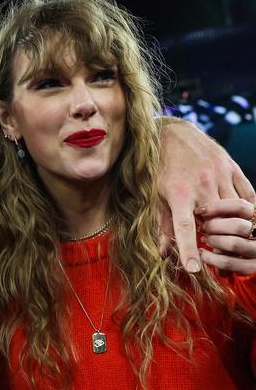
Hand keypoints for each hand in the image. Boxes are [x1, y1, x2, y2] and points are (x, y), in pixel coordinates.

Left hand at [157, 119, 254, 272]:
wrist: (172, 133)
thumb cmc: (160, 167)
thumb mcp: (155, 194)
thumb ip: (162, 224)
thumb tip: (163, 254)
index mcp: (178, 193)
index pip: (184, 228)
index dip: (188, 250)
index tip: (194, 270)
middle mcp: (201, 184)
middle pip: (217, 222)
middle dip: (216, 237)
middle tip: (212, 242)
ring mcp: (220, 175)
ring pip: (236, 210)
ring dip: (232, 224)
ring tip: (225, 229)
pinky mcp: (232, 167)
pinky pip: (248, 194)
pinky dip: (247, 208)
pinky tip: (241, 215)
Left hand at [195, 199, 255, 274]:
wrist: (251, 258)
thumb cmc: (237, 232)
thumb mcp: (237, 219)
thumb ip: (227, 213)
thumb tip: (201, 211)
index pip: (240, 206)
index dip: (217, 207)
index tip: (199, 210)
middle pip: (237, 225)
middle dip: (214, 226)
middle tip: (203, 227)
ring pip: (234, 244)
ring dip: (213, 240)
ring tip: (205, 238)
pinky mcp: (252, 267)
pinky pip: (229, 263)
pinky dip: (211, 258)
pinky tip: (203, 254)